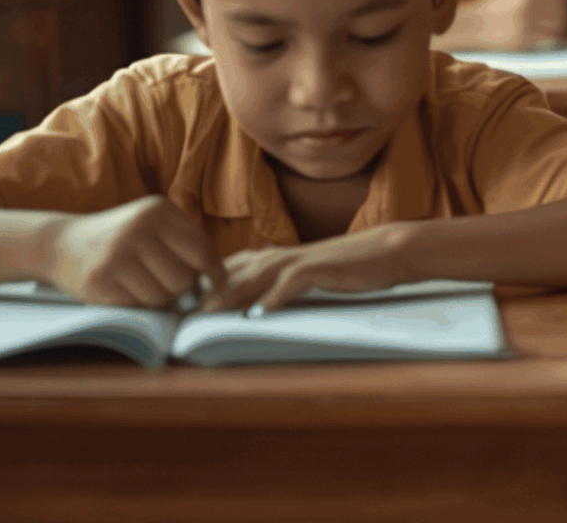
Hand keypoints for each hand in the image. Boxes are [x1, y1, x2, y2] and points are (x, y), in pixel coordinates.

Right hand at [44, 196, 227, 308]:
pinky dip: (137, 304)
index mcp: (157, 210)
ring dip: (159, 299)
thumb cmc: (118, 238)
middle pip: (184, 278)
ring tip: (142, 284)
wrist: (60, 244)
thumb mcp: (150, 225)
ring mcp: (117, 253)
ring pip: (163, 296)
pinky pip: (138, 305)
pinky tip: (123, 289)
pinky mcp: (101, 279)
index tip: (219, 283)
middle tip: (166, 283)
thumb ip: (182, 242)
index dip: (214, 271)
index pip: (200, 248)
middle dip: (181, 289)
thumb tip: (219, 277)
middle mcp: (138, 228)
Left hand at [200, 225, 412, 313]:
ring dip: (230, 295)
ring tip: (207, 314)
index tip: (182, 309)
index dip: (205, 287)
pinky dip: (274, 297)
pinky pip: (291, 282)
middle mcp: (280, 255)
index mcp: (275, 257)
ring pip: (255, 276)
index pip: (228, 270)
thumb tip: (251, 308)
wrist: (385, 251)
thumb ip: (277, 285)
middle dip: (206, 293)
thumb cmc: (346, 267)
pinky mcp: (319, 268)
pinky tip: (260, 313)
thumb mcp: (305, 276)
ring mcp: (298, 260)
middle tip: (181, 315)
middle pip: (234, 274)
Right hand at [470, 0, 566, 50]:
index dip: (562, 7)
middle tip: (555, 26)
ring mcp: (526, 24)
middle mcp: (529, 6)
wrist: (472, 26)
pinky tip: (540, 42)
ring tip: (547, 34)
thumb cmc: (495, 11)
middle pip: (562, 14)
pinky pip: (547, 42)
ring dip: (556, 33)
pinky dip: (548, 43)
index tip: (559, 12)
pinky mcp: (522, 41)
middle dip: (562, 21)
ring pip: (558, 29)